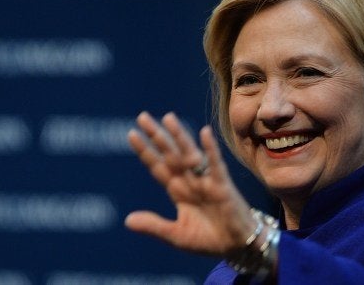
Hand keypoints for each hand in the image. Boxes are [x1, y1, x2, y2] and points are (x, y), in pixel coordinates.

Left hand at [125, 111, 255, 256]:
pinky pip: (216, 164)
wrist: (237, 247)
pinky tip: (204, 133)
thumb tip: (127, 221)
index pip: (158, 167)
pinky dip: (210, 149)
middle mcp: (190, 181)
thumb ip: (154, 226)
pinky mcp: (222, 185)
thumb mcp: (176, 235)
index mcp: (177, 190)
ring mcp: (206, 181)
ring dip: (180, 136)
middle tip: (142, 117)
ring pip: (189, 154)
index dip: (146, 151)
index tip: (131, 134)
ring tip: (168, 118)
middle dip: (157, 136)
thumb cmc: (209, 239)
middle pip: (170, 154)